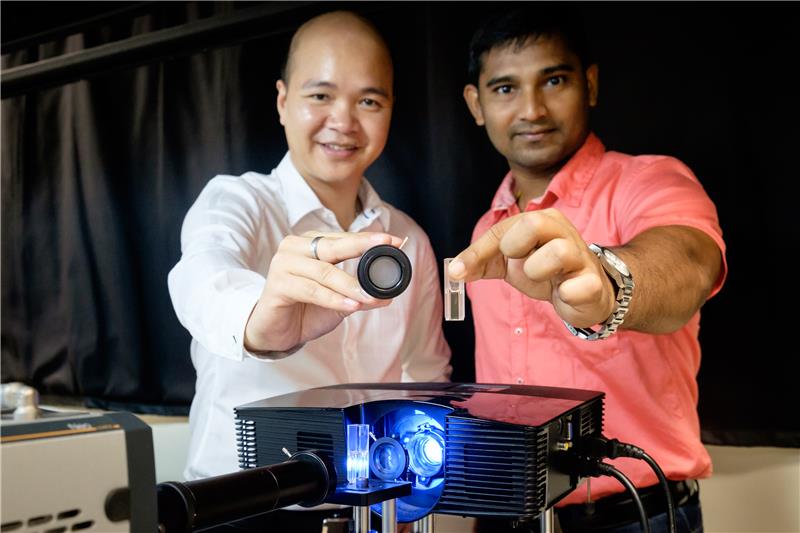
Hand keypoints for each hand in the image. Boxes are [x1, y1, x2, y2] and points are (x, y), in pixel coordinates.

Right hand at [244, 231, 403, 352]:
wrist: (274, 331)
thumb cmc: (304, 309)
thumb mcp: (339, 300)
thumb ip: (360, 293)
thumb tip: (389, 294)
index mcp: (310, 244)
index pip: (343, 238)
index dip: (369, 239)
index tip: (396, 240)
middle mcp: (295, 248)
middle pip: (333, 246)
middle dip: (362, 247)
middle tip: (387, 249)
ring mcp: (283, 264)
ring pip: (324, 271)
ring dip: (350, 285)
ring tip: (370, 296)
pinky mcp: (277, 285)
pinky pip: (311, 290)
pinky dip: (333, 298)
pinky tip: (350, 305)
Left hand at [447, 208, 615, 327]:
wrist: (584, 293)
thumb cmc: (544, 269)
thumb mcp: (509, 261)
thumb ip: (481, 262)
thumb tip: (454, 271)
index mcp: (541, 220)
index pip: (502, 228)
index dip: (478, 251)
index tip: (459, 272)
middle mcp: (563, 231)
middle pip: (533, 223)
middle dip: (515, 247)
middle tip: (518, 263)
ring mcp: (580, 256)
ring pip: (558, 253)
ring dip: (538, 271)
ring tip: (543, 278)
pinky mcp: (592, 283)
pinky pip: (582, 286)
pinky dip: (568, 293)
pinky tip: (564, 293)